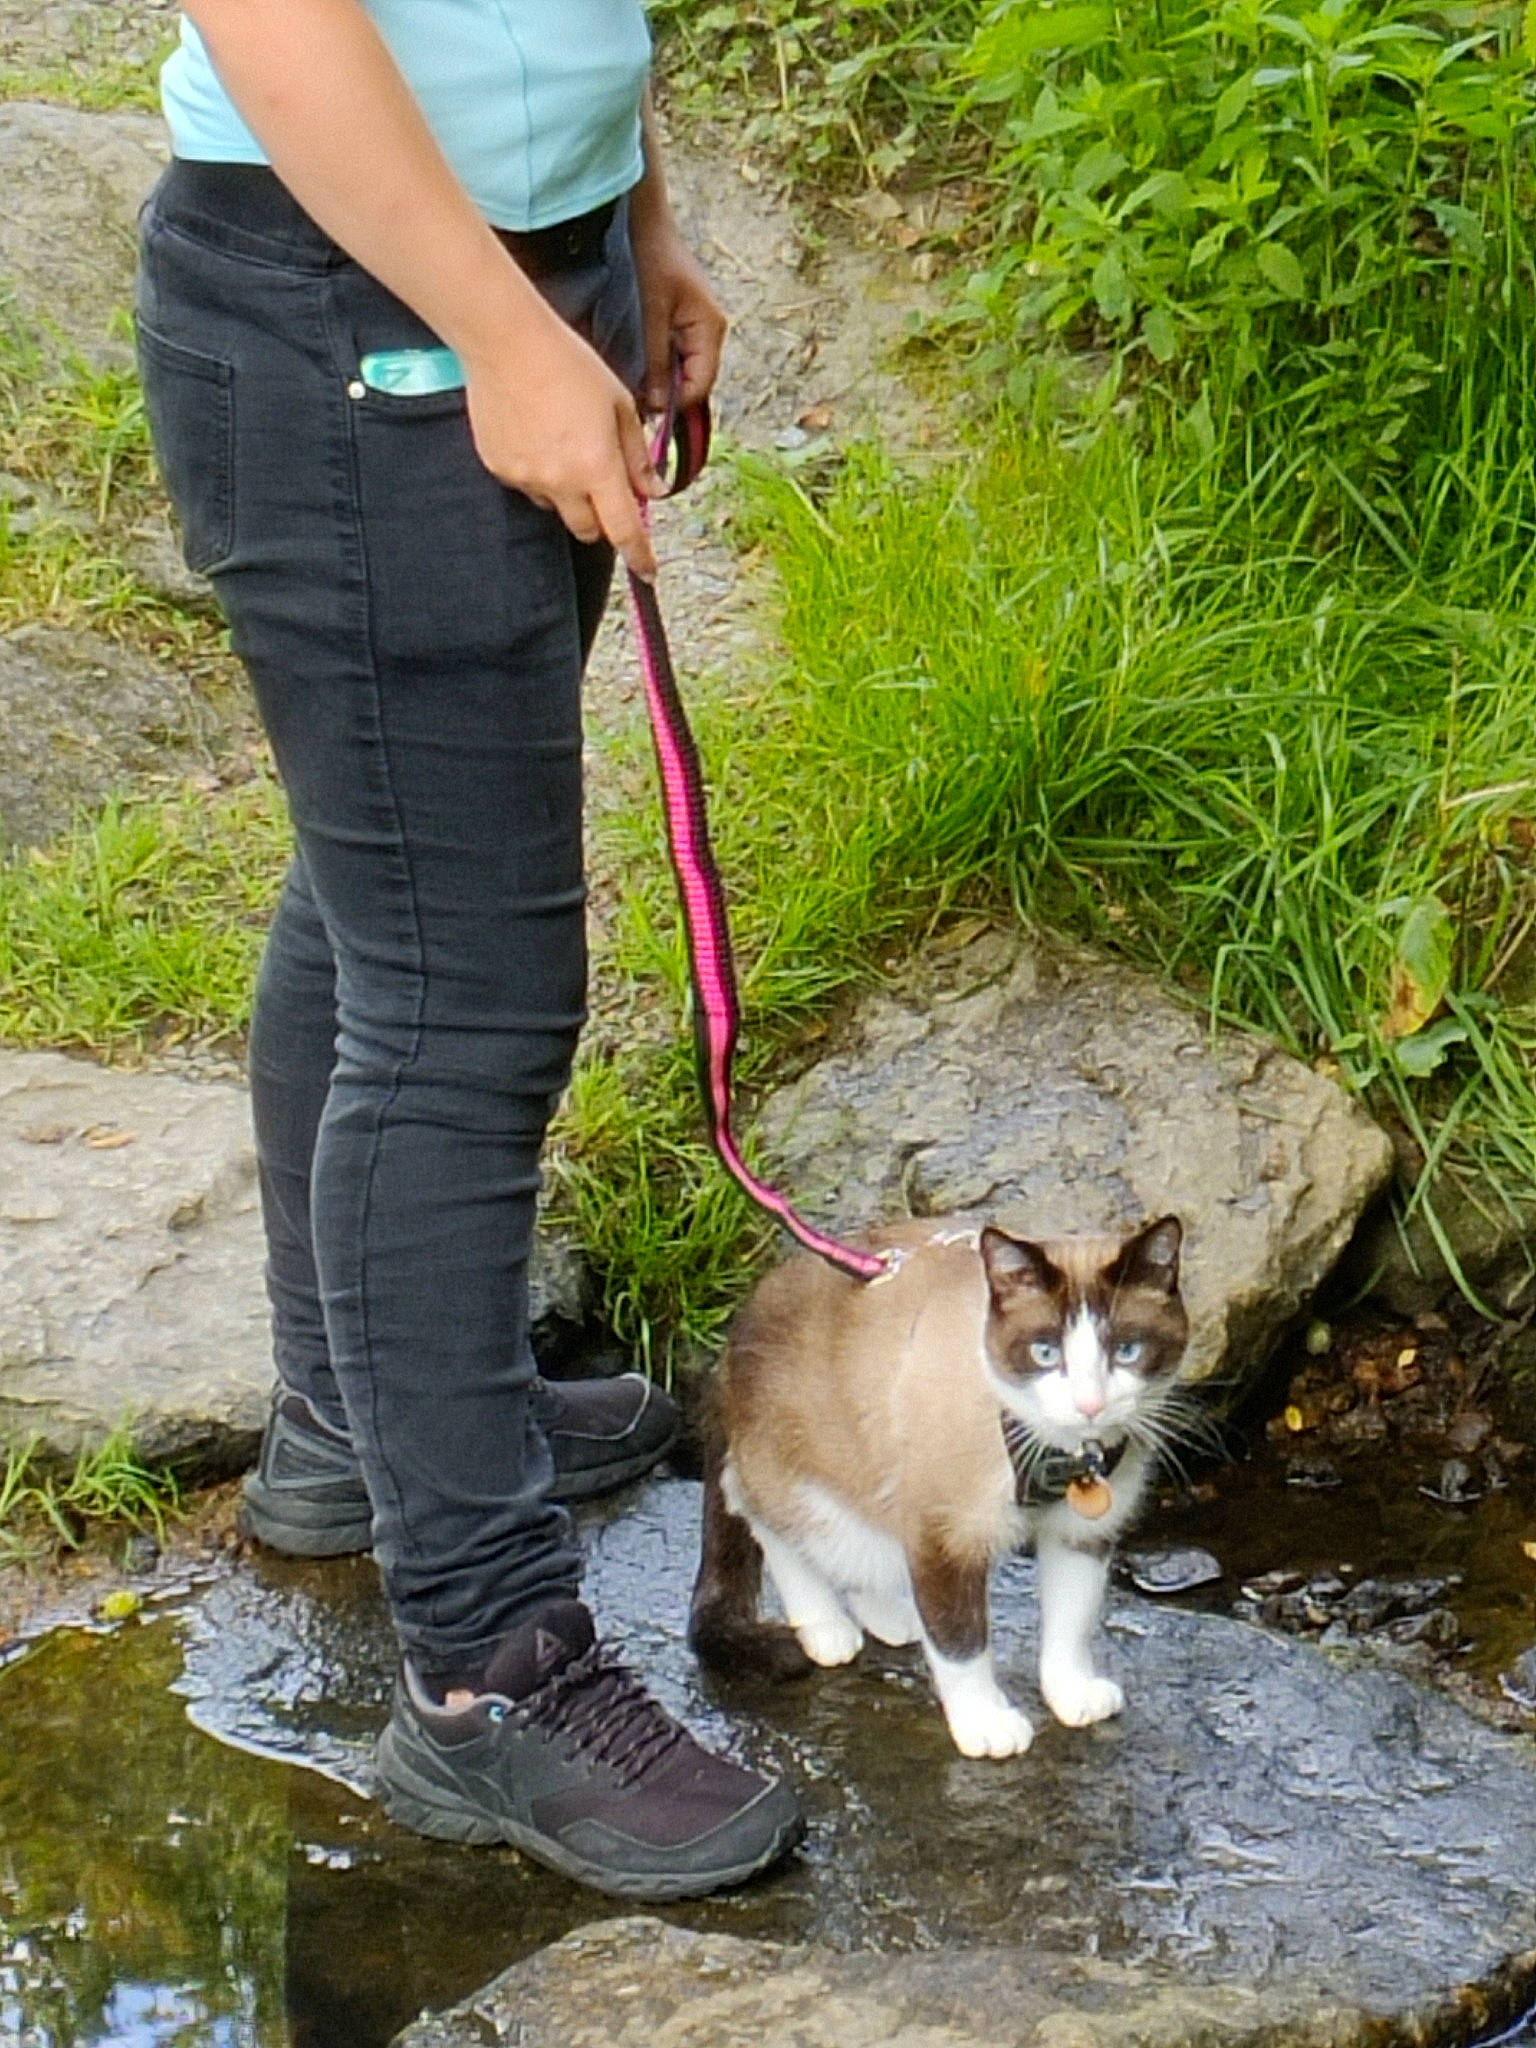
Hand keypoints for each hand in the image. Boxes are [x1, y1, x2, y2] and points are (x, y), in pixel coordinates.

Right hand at [461, 303, 662, 578]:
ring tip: (564, 442)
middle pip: (589, 530)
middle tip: (603, 483)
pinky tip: (537, 434)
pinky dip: (540, 474)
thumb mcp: (619, 405)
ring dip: (568, 493)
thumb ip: (637, 455)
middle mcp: (561, 482)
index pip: (624, 530)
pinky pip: (528, 487)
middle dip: (602, 518)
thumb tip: (653, 491)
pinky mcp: (500, 469)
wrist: (506, 343)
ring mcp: (527, 478)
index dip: (639, 556)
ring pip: (557, 507)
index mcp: (597, 466)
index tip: (648, 572)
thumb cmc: (570, 365)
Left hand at [632, 220, 726, 414]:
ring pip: (689, 371)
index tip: (648, 409)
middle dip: (672, 396)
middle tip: (640, 400)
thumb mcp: (651, 316)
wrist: (650, 225)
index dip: (677, 404)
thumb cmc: (652, 262)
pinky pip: (682, 356)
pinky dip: (665, 367)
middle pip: (698, 381)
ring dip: (666, 382)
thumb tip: (658, 408)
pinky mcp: (689, 323)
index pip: (700, 385)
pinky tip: (645, 367)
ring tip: (640, 384)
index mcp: (710, 329)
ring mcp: (703, 327)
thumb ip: (655, 362)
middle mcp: (713, 332)